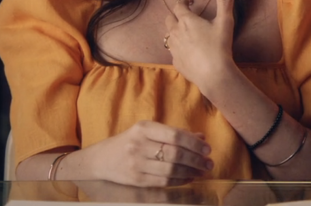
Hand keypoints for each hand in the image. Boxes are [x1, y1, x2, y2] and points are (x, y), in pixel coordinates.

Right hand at [80, 120, 212, 186]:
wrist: (100, 160)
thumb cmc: (129, 142)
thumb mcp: (147, 131)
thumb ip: (173, 133)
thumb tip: (201, 137)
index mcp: (142, 128)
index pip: (174, 135)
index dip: (193, 143)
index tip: (207, 148)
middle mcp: (138, 145)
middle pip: (174, 153)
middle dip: (195, 159)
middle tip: (209, 162)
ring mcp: (136, 164)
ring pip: (170, 169)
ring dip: (191, 171)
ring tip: (202, 170)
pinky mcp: (136, 180)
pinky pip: (163, 182)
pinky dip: (180, 180)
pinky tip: (189, 177)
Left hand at [165, 0, 235, 93]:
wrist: (214, 75)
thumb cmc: (219, 46)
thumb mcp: (225, 21)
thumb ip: (225, 0)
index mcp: (186, 21)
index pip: (178, 6)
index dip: (183, 2)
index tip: (190, 2)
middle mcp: (175, 32)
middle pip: (169, 19)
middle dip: (176, 16)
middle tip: (186, 17)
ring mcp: (173, 48)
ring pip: (169, 36)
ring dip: (175, 32)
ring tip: (187, 35)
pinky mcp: (175, 62)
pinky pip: (173, 52)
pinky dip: (179, 49)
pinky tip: (189, 53)